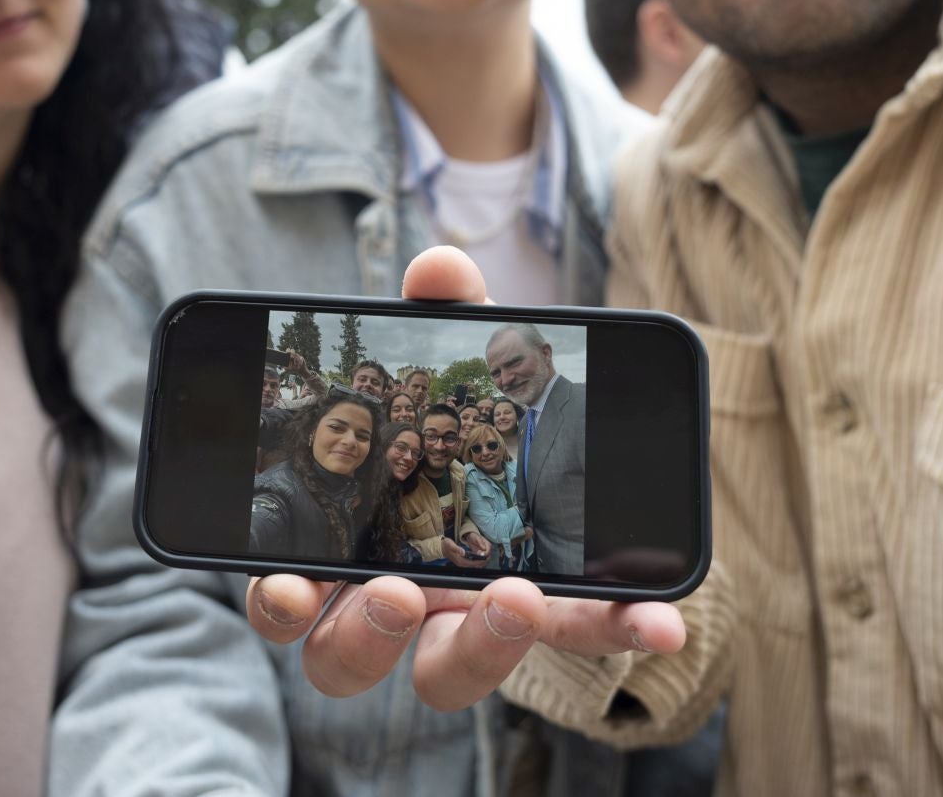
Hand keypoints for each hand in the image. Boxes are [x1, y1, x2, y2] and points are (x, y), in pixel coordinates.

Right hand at [244, 246, 685, 710]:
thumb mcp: (462, 362)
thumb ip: (449, 318)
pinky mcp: (557, 620)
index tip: (291, 589)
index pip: (293, 594)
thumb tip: (439, 269)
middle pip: (350, 660)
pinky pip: (580, 638)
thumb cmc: (475, 418)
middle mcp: (398, 603)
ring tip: (516, 598)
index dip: (281, 602)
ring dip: (478, 647)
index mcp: (346, 547)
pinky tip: (662, 621)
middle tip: (399, 593)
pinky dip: (618, 629)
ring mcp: (472, 622)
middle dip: (367, 636)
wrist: (565, 449)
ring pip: (446, 674)